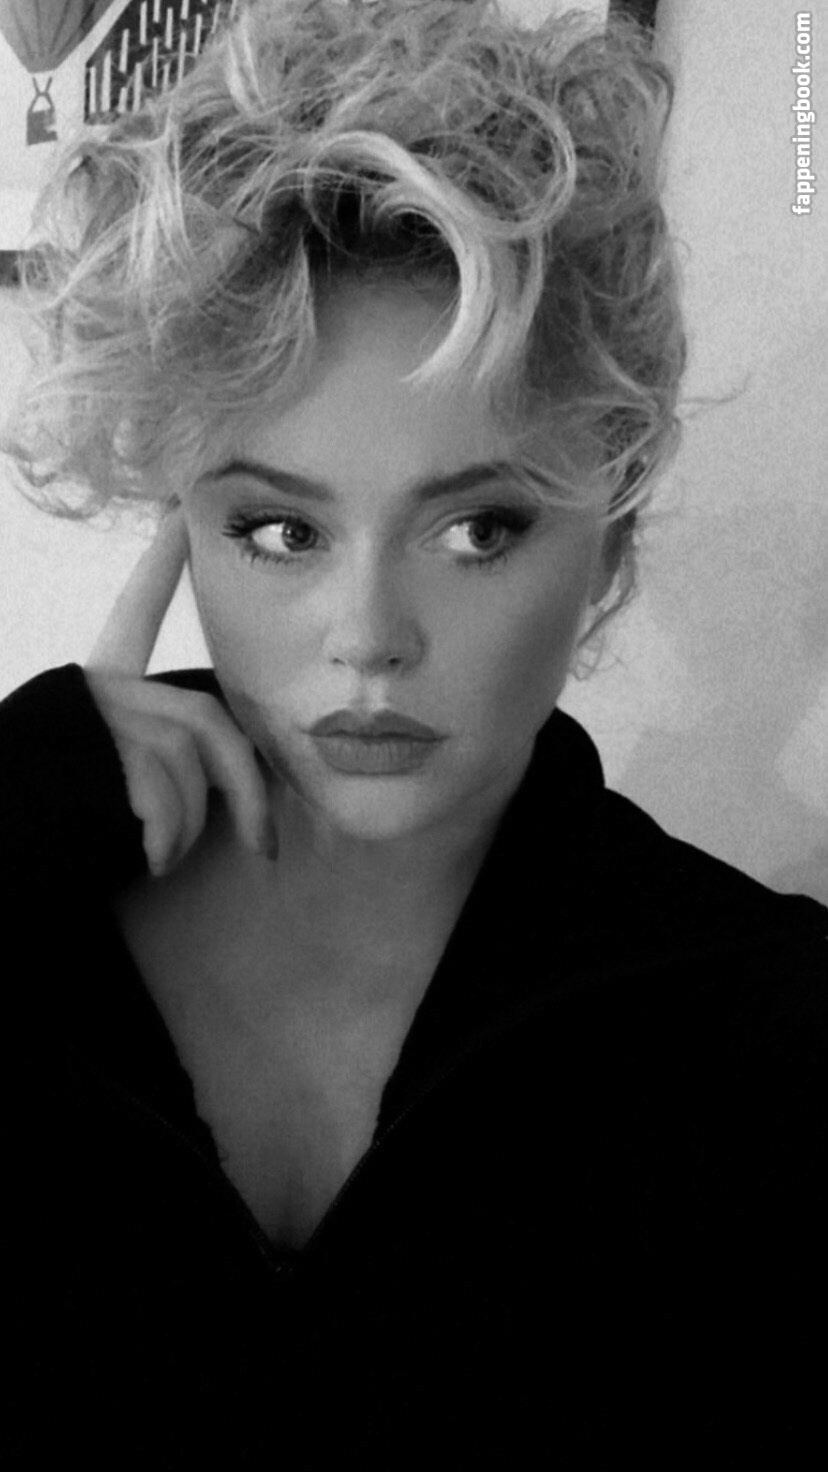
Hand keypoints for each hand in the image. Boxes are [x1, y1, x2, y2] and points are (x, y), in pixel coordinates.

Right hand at [83, 504, 276, 876]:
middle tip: (265, 847)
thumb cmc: (46, 823)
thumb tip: (225, 786)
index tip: (178, 516)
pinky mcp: (96, 741)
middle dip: (247, 788)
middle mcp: (98, 689)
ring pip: (188, 762)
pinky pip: (165, 791)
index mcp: (95, 690)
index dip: (159, 566)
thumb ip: (150, 757)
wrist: (2, 838)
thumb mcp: (104, 779)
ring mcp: (98, 712)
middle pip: (206, 718)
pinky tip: (147, 859)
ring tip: (160, 860)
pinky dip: (167, 837)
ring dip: (188, 827)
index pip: (134, 615)